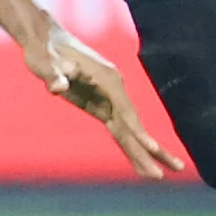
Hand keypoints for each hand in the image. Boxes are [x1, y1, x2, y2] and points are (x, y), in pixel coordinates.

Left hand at [23, 24, 185, 180]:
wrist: (44, 39)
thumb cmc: (43, 50)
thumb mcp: (44, 62)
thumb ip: (53, 76)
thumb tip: (58, 87)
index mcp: (106, 78)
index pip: (125, 110)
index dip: (138, 130)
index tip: (152, 148)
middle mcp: (113, 88)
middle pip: (134, 124)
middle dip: (149, 149)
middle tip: (171, 171)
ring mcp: (109, 97)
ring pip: (129, 130)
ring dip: (144, 153)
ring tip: (161, 176)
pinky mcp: (100, 104)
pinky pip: (119, 130)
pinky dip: (129, 147)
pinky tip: (140, 165)